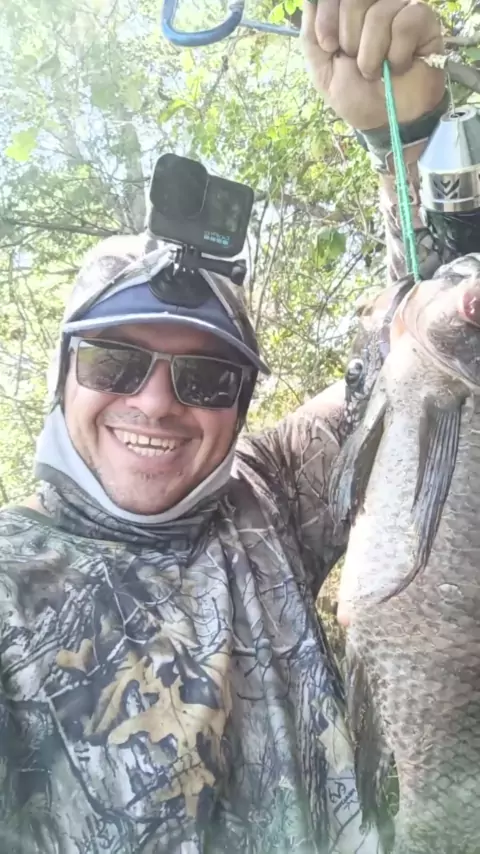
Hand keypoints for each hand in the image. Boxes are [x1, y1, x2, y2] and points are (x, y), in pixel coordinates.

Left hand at [300, 0, 445, 129]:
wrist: (387, 120)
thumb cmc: (356, 95)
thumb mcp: (322, 70)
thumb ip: (311, 35)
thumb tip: (310, 0)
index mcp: (349, 12)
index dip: (327, 16)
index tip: (329, 46)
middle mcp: (375, 4)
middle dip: (349, 39)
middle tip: (355, 61)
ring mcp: (400, 8)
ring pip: (379, 13)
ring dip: (371, 54)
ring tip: (375, 71)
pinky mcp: (424, 20)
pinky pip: (406, 23)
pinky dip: (397, 53)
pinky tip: (399, 66)